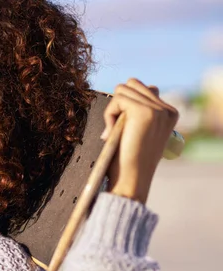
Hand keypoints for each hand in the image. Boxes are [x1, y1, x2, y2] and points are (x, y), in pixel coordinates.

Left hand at [102, 78, 178, 203]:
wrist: (131, 179)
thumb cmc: (128, 160)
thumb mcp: (137, 131)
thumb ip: (138, 110)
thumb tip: (126, 88)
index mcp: (169, 113)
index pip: (144, 89)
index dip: (126, 106)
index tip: (123, 130)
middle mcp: (167, 110)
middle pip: (133, 85)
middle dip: (118, 104)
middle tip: (114, 130)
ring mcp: (157, 109)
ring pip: (124, 88)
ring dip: (113, 109)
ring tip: (114, 131)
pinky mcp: (144, 111)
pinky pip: (118, 98)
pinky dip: (109, 114)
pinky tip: (111, 132)